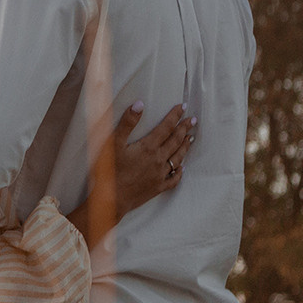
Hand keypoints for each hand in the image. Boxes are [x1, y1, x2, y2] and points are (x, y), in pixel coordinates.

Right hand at [71, 101, 196, 248]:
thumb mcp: (113, 143)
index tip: (182, 107)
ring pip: (177, 158)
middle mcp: (158, 160)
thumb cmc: (109, 170)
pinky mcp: (158, 187)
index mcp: (149, 147)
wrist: (111, 199)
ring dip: (185, 146)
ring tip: (190, 138)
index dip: (174, 116)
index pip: (166, 127)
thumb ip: (127, 123)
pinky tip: (182, 168)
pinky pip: (174, 179)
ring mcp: (160, 175)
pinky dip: (179, 172)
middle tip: (192, 120)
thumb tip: (140, 104)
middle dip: (184, 129)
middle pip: (175, 141)